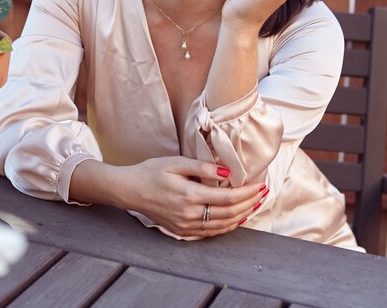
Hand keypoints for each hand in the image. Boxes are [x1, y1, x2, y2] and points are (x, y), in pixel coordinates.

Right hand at [122, 156, 267, 237]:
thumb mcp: (175, 162)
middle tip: (263, 193)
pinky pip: (210, 232)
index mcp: (189, 195)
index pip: (227, 197)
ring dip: (241, 216)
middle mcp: (189, 215)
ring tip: (254, 205)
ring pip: (222, 226)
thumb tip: (225, 171)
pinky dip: (227, 226)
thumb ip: (201, 167)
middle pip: (229, 214)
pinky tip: (235, 218)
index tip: (260, 185)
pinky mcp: (182, 231)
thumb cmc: (152, 172)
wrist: (130, 190)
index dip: (247, 193)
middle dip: (249, 204)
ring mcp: (186, 226)